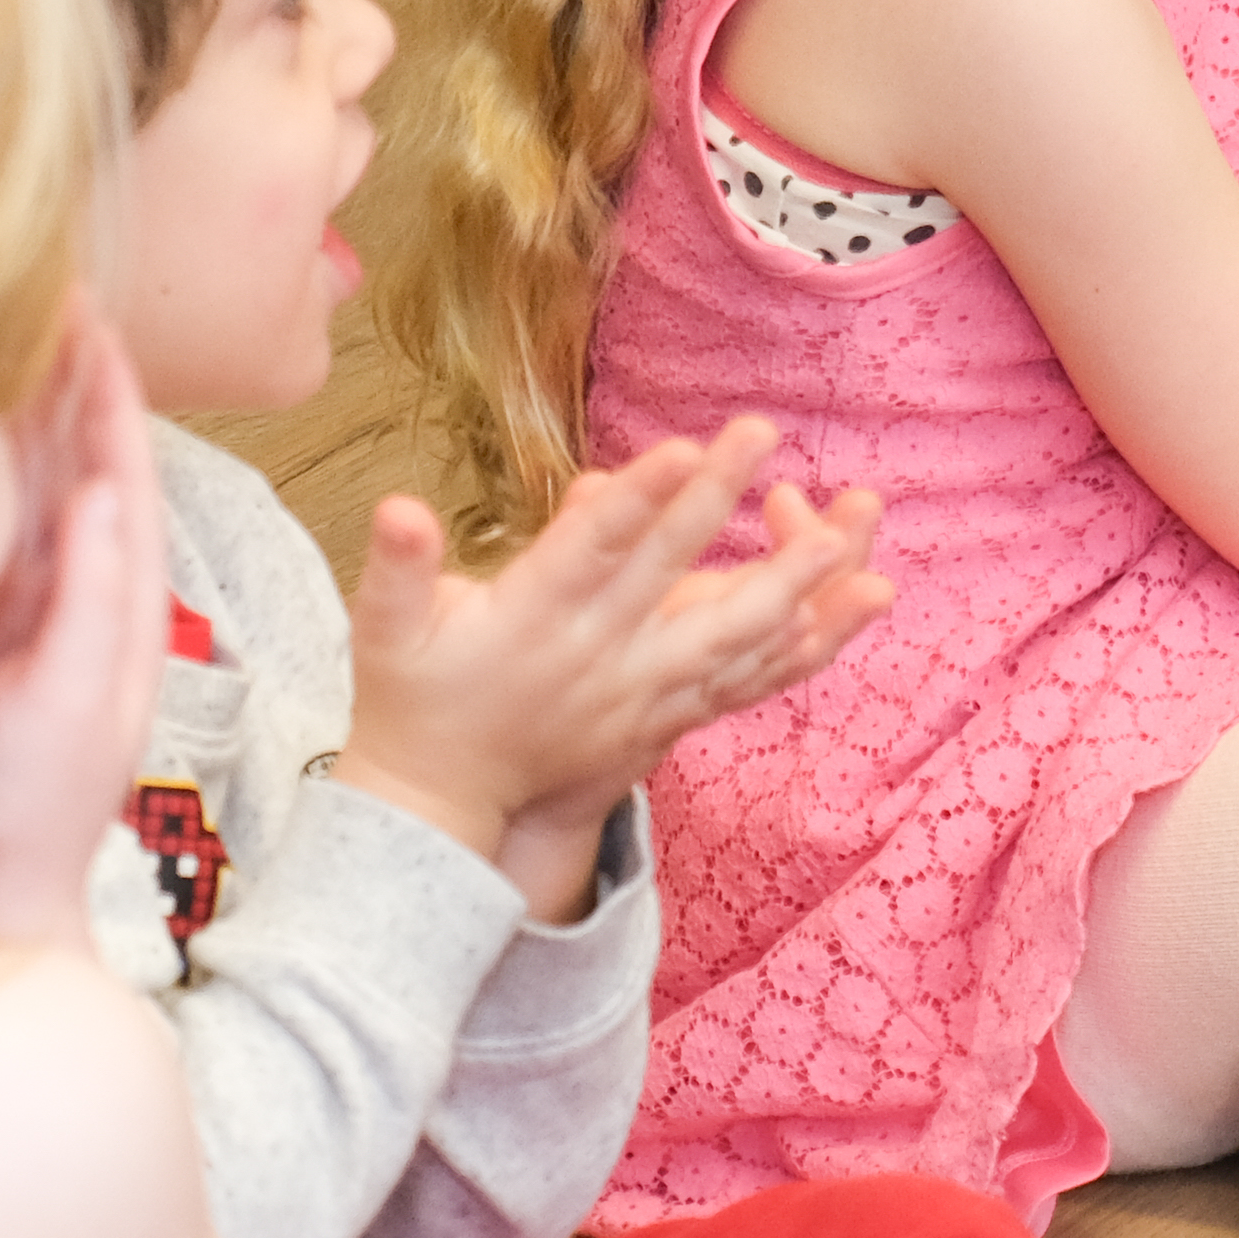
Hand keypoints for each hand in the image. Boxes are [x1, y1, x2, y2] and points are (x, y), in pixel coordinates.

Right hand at [0, 313, 172, 945]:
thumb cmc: (23, 824)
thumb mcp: (69, 710)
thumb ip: (91, 606)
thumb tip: (112, 493)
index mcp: (115, 608)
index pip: (121, 471)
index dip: (107, 391)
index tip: (89, 314)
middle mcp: (65, 600)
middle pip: (65, 463)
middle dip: (54, 381)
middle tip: (31, 293)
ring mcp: (3, 618)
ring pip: (10, 489)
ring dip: (4, 415)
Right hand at [341, 423, 893, 922]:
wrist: (440, 806)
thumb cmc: (413, 698)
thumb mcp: (386, 633)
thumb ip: (395, 571)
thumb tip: (397, 510)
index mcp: (533, 622)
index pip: (593, 550)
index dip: (639, 499)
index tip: (683, 446)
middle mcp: (598, 658)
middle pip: (670, 575)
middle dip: (719, 504)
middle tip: (762, 431)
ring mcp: (640, 693)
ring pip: (729, 640)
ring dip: (792, 587)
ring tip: (846, 536)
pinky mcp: (665, 718)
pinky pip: (745, 682)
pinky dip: (800, 647)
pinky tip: (851, 609)